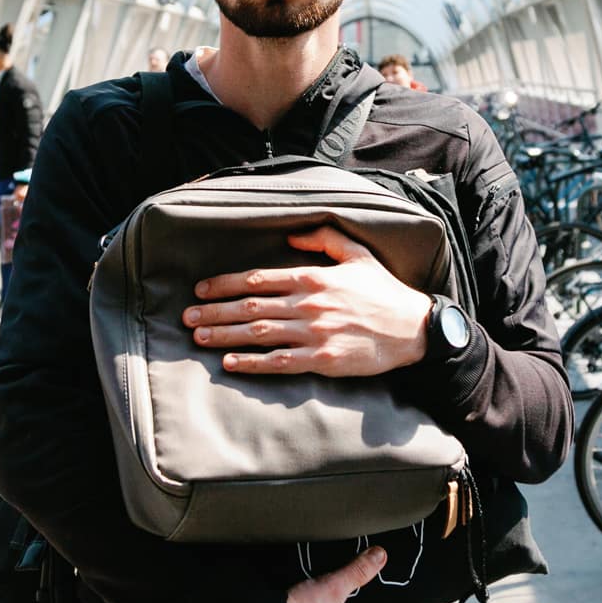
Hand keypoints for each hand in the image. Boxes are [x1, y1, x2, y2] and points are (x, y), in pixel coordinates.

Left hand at [184, 227, 429, 376]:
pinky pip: (280, 362)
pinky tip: (230, 363)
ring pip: (259, 334)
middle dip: (214, 311)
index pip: (258, 278)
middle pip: (250, 307)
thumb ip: (324, 239)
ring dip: (225, 335)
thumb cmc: (385, 291)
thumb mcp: (357, 253)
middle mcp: (308, 304)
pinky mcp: (323, 360)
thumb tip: (290, 239)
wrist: (415, 329)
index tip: (202, 289)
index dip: (225, 284)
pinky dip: (252, 362)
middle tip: (186, 316)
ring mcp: (314, 333)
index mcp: (313, 277)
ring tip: (198, 336)